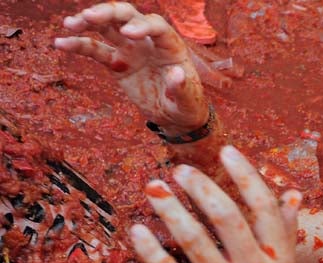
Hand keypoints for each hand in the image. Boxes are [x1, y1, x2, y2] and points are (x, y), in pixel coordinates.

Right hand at [55, 2, 206, 135]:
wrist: (175, 116)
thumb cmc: (187, 106)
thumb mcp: (188, 102)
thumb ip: (182, 88)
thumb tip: (176, 74)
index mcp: (170, 46)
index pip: (156, 26)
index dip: (142, 26)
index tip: (127, 33)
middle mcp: (149, 42)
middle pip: (128, 16)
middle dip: (109, 13)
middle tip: (89, 16)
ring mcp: (131, 50)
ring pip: (108, 27)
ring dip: (88, 21)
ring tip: (69, 24)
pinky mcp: (117, 62)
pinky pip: (96, 50)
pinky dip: (79, 45)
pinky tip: (60, 43)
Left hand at [130, 146, 300, 262]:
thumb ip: (285, 231)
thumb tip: (294, 193)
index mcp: (278, 257)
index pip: (264, 207)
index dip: (246, 176)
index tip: (227, 150)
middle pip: (228, 219)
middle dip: (201, 189)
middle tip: (178, 171)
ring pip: (197, 243)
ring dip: (172, 211)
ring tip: (154, 188)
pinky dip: (153, 253)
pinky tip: (139, 231)